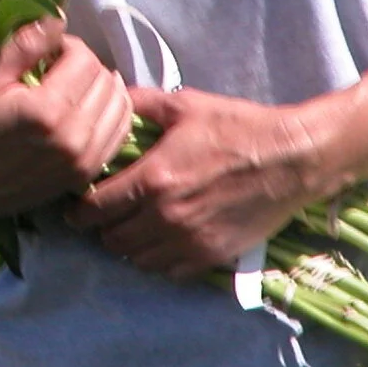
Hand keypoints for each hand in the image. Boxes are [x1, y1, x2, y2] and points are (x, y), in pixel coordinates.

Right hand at [0, 18, 132, 220]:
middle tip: (59, 70)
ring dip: (102, 87)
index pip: (84, 58)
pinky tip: (90, 108)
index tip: (47, 53)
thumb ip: (25, 46)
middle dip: (86, 65)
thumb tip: (60, 20)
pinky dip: (113, 111)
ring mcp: (85, 159)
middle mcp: (74, 137)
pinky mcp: (89, 173)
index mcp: (47, 110)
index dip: (67, 47)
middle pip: (105, 79)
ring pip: (120, 103)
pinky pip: (121, 131)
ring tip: (75, 88)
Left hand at [65, 84, 331, 278]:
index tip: (76, 206)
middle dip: (101, 229)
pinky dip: (157, 261)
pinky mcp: (212, 256)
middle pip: (112, 239)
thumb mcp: (184, 106)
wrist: (291, 158)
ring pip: (137, 260)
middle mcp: (166, 217)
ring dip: (128, 246)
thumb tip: (111, 94)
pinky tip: (160, 243)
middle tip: (103, 217)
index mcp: (153, 180)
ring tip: (130, 229)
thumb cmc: (237, 127)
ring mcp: (190, 241)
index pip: (96, 208)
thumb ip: (141, 103)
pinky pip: (169, 272)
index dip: (80, 210)